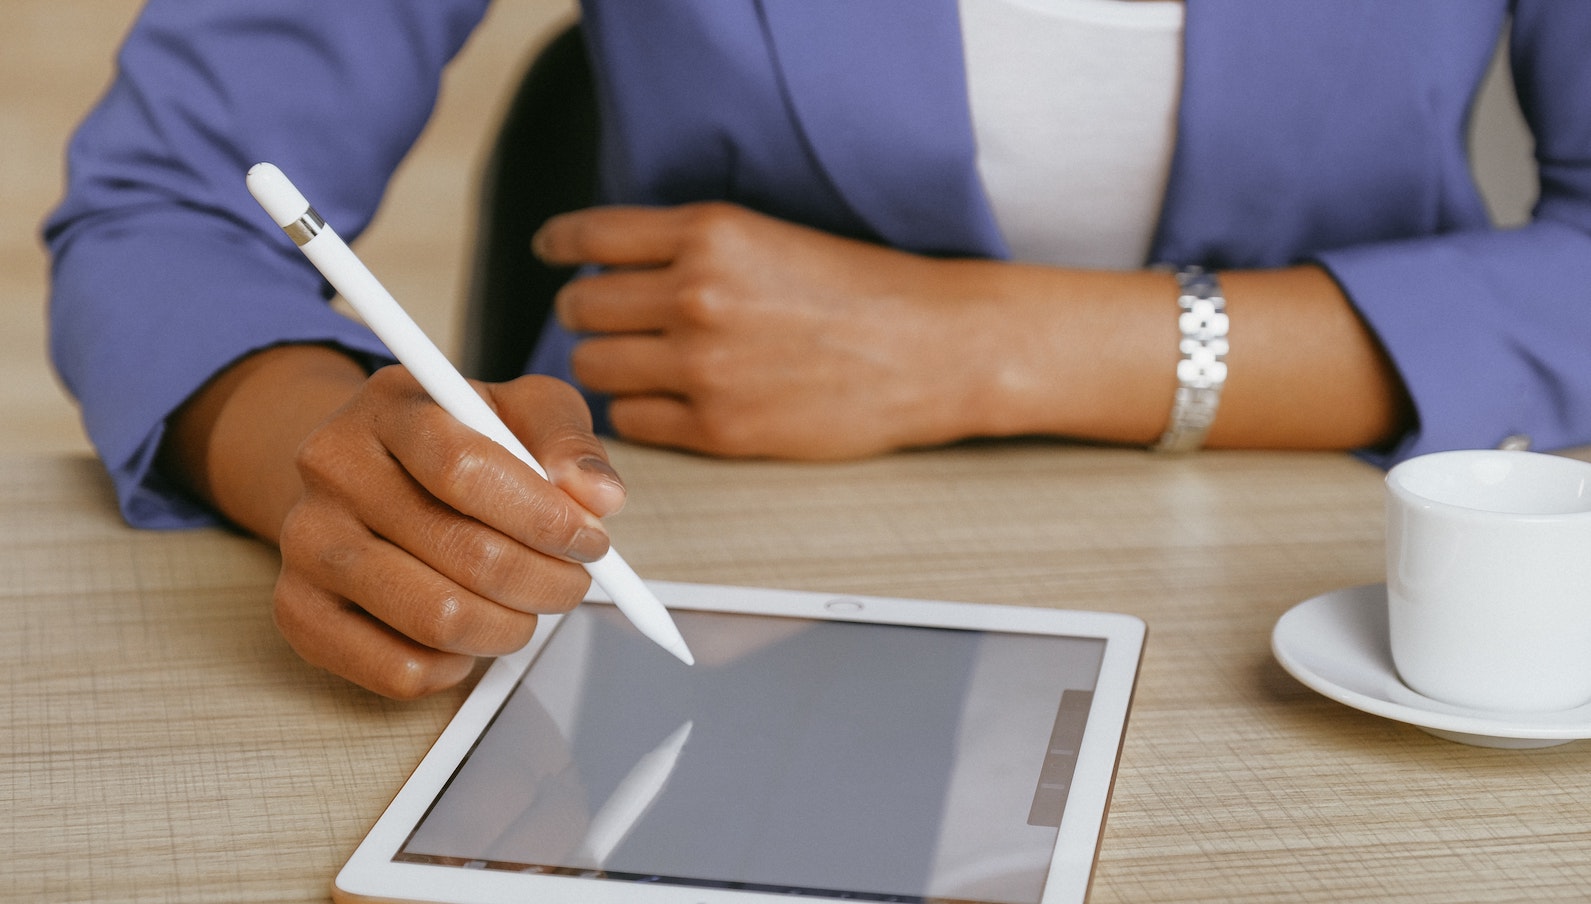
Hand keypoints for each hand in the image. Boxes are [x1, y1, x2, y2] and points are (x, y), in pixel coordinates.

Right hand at [272, 368, 624, 697]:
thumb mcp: (522, 411)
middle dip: (545, 581)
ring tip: (527, 607)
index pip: (467, 470)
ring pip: (436, 619)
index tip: (591, 540)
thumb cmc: (459, 442)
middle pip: (462, 553)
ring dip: (509, 627)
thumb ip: (567, 441)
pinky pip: (399, 670)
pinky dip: (456, 666)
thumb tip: (598, 496)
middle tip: (572, 582)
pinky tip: (470, 633)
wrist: (367, 472)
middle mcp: (333, 469)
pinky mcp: (299, 610)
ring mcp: (306, 543)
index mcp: (391, 405)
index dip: (544, 518)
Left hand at [534, 202, 986, 458]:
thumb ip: (691, 248)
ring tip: (649, 365)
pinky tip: (674, 401)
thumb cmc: (862, 291)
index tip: (553, 253)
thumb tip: (615, 269)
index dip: (561, 246)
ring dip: (611, 365)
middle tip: (615, 322)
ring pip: (595, 367)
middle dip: (590, 314)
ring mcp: (703, 365)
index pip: (590, 236)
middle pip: (581, 307)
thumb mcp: (769, 236)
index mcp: (709, 232)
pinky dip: (641, 412)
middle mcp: (696, 294)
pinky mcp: (718, 428)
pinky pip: (631, 421)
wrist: (933, 348)